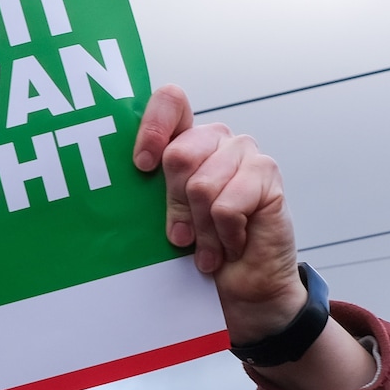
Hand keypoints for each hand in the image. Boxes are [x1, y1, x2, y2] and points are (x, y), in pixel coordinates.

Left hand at [131, 87, 301, 341]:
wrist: (243, 288)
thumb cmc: (199, 251)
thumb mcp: (165, 219)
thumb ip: (150, 192)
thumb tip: (122, 179)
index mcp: (187, 140)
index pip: (171, 101)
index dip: (152, 128)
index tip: (142, 167)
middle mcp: (216, 139)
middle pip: (178, 155)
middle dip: (175, 207)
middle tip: (183, 237)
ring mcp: (244, 153)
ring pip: (202, 185)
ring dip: (202, 230)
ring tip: (209, 247)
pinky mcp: (267, 174)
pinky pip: (227, 206)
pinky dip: (225, 236)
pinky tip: (234, 244)